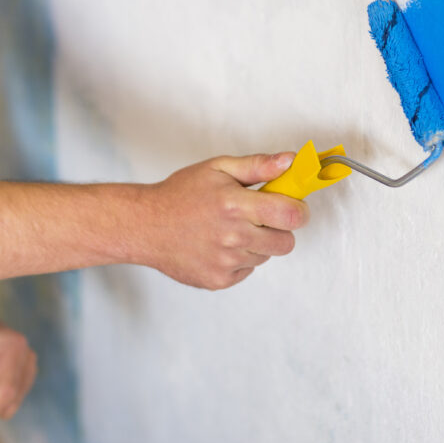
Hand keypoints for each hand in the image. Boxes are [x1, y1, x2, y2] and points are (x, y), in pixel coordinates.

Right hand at [136, 152, 309, 289]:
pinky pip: (247, 270)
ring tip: (228, 229)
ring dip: (255, 243)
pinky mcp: (219, 280)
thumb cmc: (180, 194)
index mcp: (234, 205)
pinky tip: (217, 245)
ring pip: (266, 256)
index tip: (291, 206)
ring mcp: (225, 262)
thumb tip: (291, 162)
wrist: (145, 225)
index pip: (291, 215)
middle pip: (286, 242)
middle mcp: (232, 237)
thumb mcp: (217, 168)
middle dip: (277, 228)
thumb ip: (257, 166)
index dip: (298, 210)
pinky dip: (239, 259)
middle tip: (256, 217)